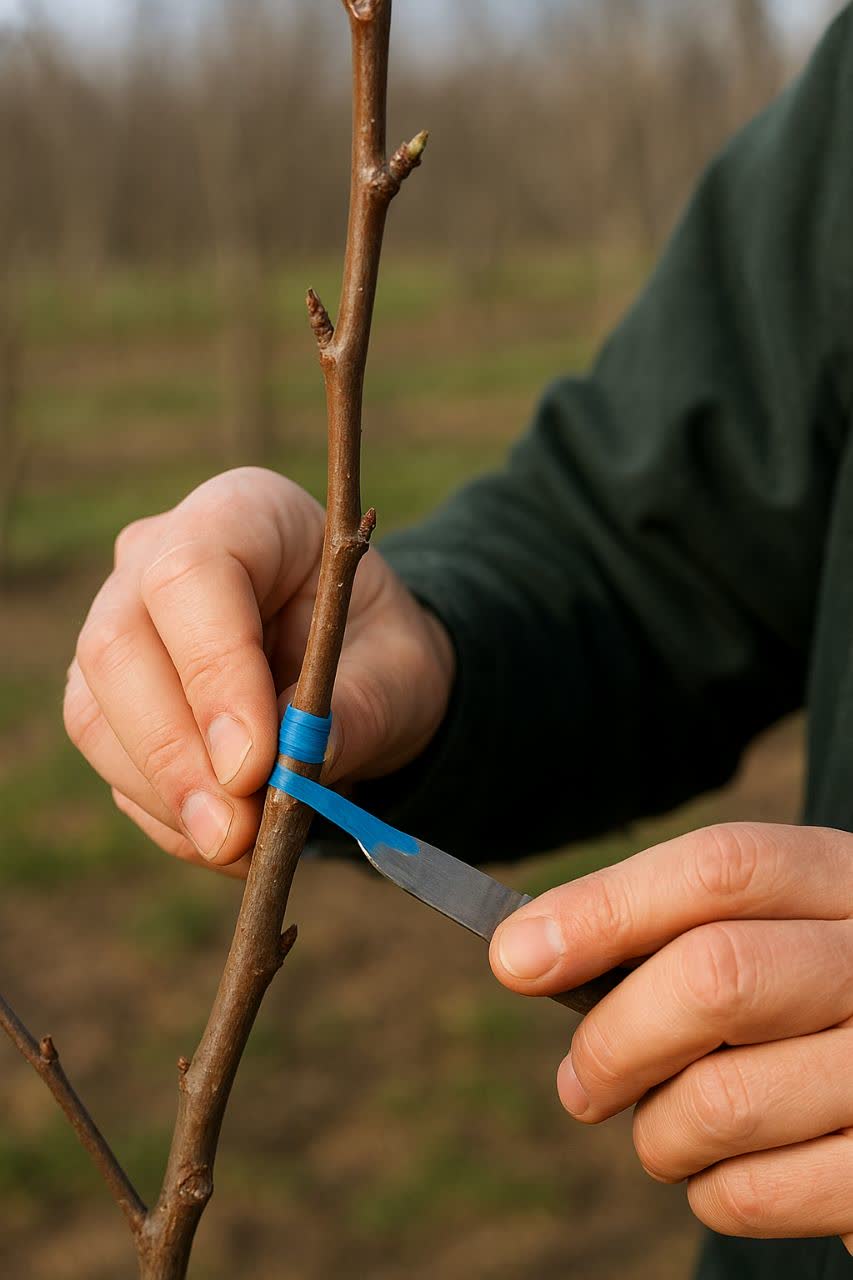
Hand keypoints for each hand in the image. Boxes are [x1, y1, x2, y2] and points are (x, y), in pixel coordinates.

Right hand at [64, 467, 453, 874]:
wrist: (359, 673)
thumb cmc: (379, 650)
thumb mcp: (400, 670)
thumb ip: (358, 707)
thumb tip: (298, 768)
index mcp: (241, 514)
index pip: (189, 577)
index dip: (212, 672)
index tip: (253, 765)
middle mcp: (156, 559)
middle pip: (117, 648)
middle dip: (176, 755)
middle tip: (237, 833)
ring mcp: (120, 628)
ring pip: (95, 714)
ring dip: (168, 796)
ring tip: (247, 846)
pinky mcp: (109, 699)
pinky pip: (112, 765)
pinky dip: (170, 816)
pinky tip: (233, 840)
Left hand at [490, 822, 852, 1250]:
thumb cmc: (806, 1004)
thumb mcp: (769, 935)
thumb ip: (668, 931)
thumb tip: (526, 953)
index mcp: (838, 881)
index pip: (719, 868)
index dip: (604, 908)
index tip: (516, 957)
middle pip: (714, 976)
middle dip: (615, 1039)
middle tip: (580, 1085)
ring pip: (722, 1100)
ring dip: (657, 1132)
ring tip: (665, 1129)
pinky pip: (755, 1193)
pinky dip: (709, 1191)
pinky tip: (721, 1169)